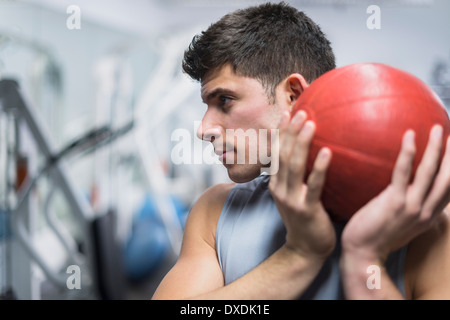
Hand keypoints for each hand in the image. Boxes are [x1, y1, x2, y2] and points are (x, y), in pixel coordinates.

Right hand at [269, 110, 334, 260]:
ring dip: (301, 142)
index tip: (289, 112)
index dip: (282, 132)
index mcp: (277, 183)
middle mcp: (280, 188)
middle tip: (301, 112)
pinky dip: (319, 167)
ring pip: (294, 165)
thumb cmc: (306, 219)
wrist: (305, 250)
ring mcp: (291, 199)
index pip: (277, 153)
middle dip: (290, 131)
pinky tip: (327, 152)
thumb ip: (303, 176)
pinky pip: (314, 185)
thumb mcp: (298, 195)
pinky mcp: (306, 209)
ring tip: (310, 123)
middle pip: (283, 154)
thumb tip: (319, 152)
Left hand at [341, 125, 449, 261]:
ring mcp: (412, 207)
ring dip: (435, 148)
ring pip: (430, 172)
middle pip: (447, 179)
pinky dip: (408, 153)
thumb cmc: (380, 237)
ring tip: (436, 129)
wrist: (364, 254)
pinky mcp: (394, 202)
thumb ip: (413, 209)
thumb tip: (412, 193)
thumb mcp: (404, 224)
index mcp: (429, 216)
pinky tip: (408, 137)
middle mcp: (426, 212)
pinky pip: (403, 173)